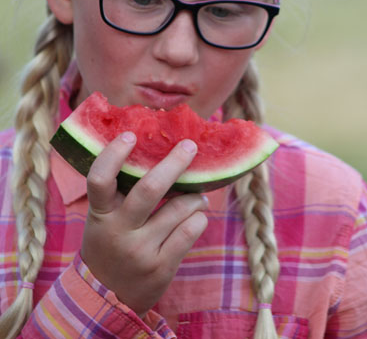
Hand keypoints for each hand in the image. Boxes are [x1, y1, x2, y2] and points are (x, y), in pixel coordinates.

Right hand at [81, 132, 207, 317]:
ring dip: (194, 196)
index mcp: (100, 215)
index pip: (100, 179)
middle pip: (150, 189)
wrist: (107, 298)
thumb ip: (121, 193)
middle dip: (174, 163)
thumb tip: (156, 152)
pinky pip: (191, 230)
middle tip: (190, 145)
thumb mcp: (103, 219)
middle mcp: (119, 232)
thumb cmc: (109, 244)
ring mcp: (141, 250)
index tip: (130, 135)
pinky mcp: (161, 266)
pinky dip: (198, 217)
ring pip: (180, 209)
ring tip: (198, 194)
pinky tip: (196, 215)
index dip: (113, 154)